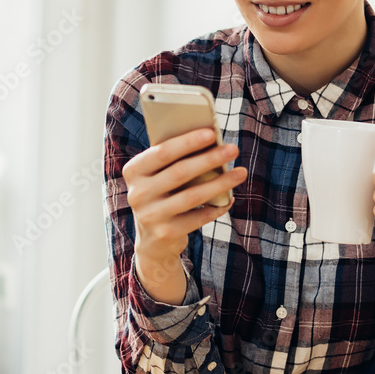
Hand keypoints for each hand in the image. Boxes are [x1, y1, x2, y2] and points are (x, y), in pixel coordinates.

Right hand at [122, 127, 246, 302]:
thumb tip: (211, 143)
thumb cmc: (162, 195)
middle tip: (233, 149)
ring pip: (192, 195)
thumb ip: (174, 161)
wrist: (152, 241)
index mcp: (133, 171)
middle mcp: (138, 193)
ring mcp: (150, 216)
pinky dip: (217, 207)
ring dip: (221, 183)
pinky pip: (199, 217)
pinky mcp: (165, 234)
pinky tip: (230, 198)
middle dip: (210, 159)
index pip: (161, 152)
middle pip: (180, 172)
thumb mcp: (159, 177)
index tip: (212, 133)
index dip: (187, 142)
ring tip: (241, 172)